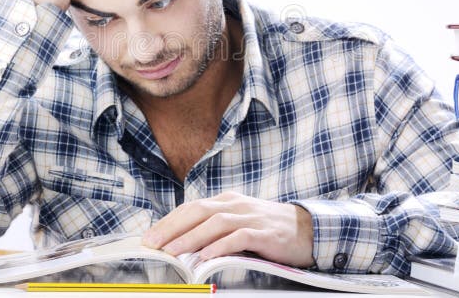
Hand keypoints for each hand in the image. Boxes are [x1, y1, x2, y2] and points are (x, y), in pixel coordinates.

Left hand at [141, 192, 314, 266]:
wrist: (308, 229)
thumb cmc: (269, 229)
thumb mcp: (240, 222)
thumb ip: (217, 229)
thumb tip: (185, 244)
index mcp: (228, 201)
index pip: (192, 208)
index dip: (169, 221)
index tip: (150, 236)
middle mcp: (237, 205)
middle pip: (198, 211)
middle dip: (172, 227)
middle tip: (153, 243)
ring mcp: (251, 217)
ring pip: (215, 223)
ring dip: (191, 237)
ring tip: (173, 251)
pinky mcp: (264, 233)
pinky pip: (239, 237)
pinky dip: (220, 246)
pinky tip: (206, 256)